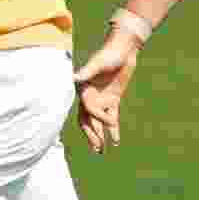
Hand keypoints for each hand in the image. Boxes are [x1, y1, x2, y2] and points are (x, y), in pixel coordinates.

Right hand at [72, 28, 140, 152]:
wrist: (124, 47)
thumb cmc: (109, 52)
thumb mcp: (99, 62)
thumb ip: (88, 71)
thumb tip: (74, 77)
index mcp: (83, 89)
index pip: (88, 109)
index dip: (97, 118)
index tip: (110, 122)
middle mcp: (90, 96)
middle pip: (88, 120)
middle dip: (92, 135)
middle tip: (97, 150)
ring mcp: (101, 99)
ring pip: (98, 122)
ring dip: (100, 136)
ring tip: (102, 152)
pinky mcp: (113, 100)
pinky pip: (112, 117)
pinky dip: (113, 129)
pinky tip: (116, 141)